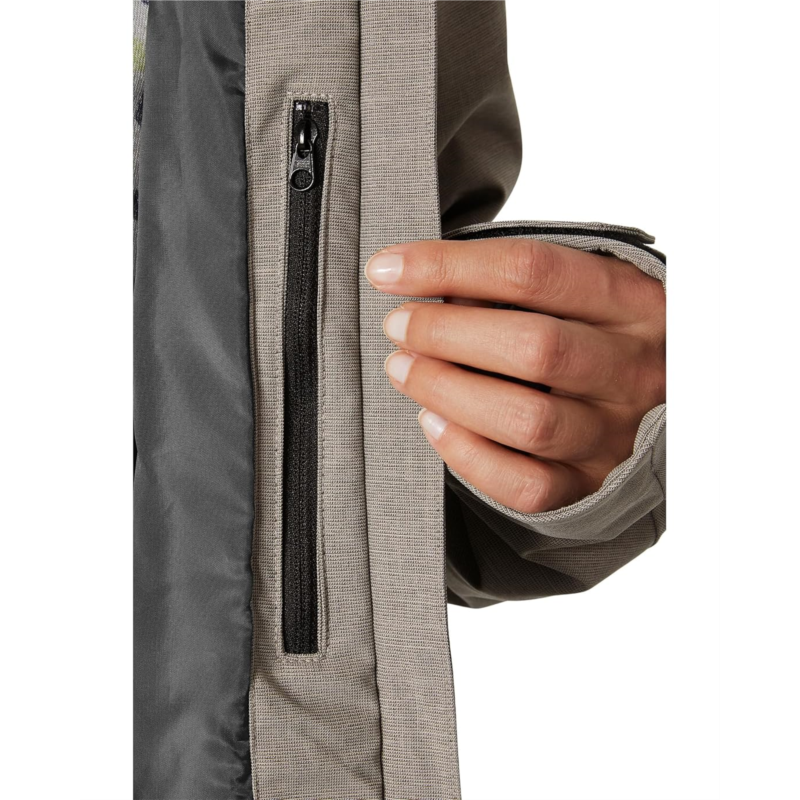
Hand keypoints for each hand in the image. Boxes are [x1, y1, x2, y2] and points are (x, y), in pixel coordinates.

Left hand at [366, 238, 665, 512]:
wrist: (662, 403)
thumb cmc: (600, 334)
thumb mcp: (582, 290)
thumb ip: (519, 284)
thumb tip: (428, 284)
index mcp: (634, 302)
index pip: (533, 271)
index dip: (448, 267)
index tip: (389, 269)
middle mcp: (634, 368)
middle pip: (533, 347)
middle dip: (444, 333)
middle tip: (398, 326)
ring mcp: (617, 433)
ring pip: (527, 420)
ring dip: (446, 390)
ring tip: (404, 369)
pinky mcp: (592, 484)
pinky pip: (526, 484)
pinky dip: (467, 455)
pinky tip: (433, 423)